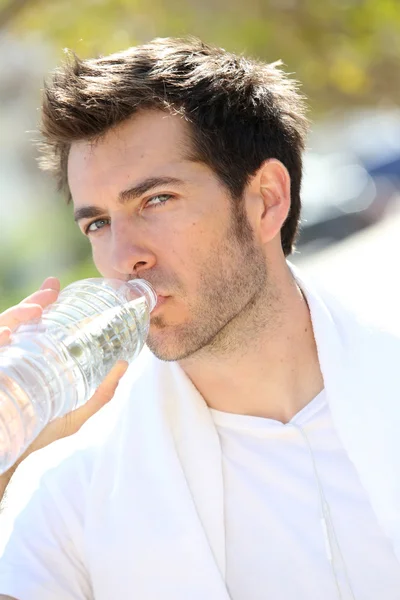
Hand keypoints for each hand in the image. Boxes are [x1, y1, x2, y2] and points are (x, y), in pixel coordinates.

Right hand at [0, 277, 127, 472]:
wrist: (13, 461)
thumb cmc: (41, 434)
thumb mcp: (76, 413)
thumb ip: (101, 393)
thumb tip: (125, 364)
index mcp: (24, 360)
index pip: (27, 325)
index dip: (37, 302)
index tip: (55, 286)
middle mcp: (6, 359)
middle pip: (12, 323)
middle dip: (28, 304)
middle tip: (49, 294)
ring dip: (11, 319)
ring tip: (33, 312)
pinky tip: (7, 336)